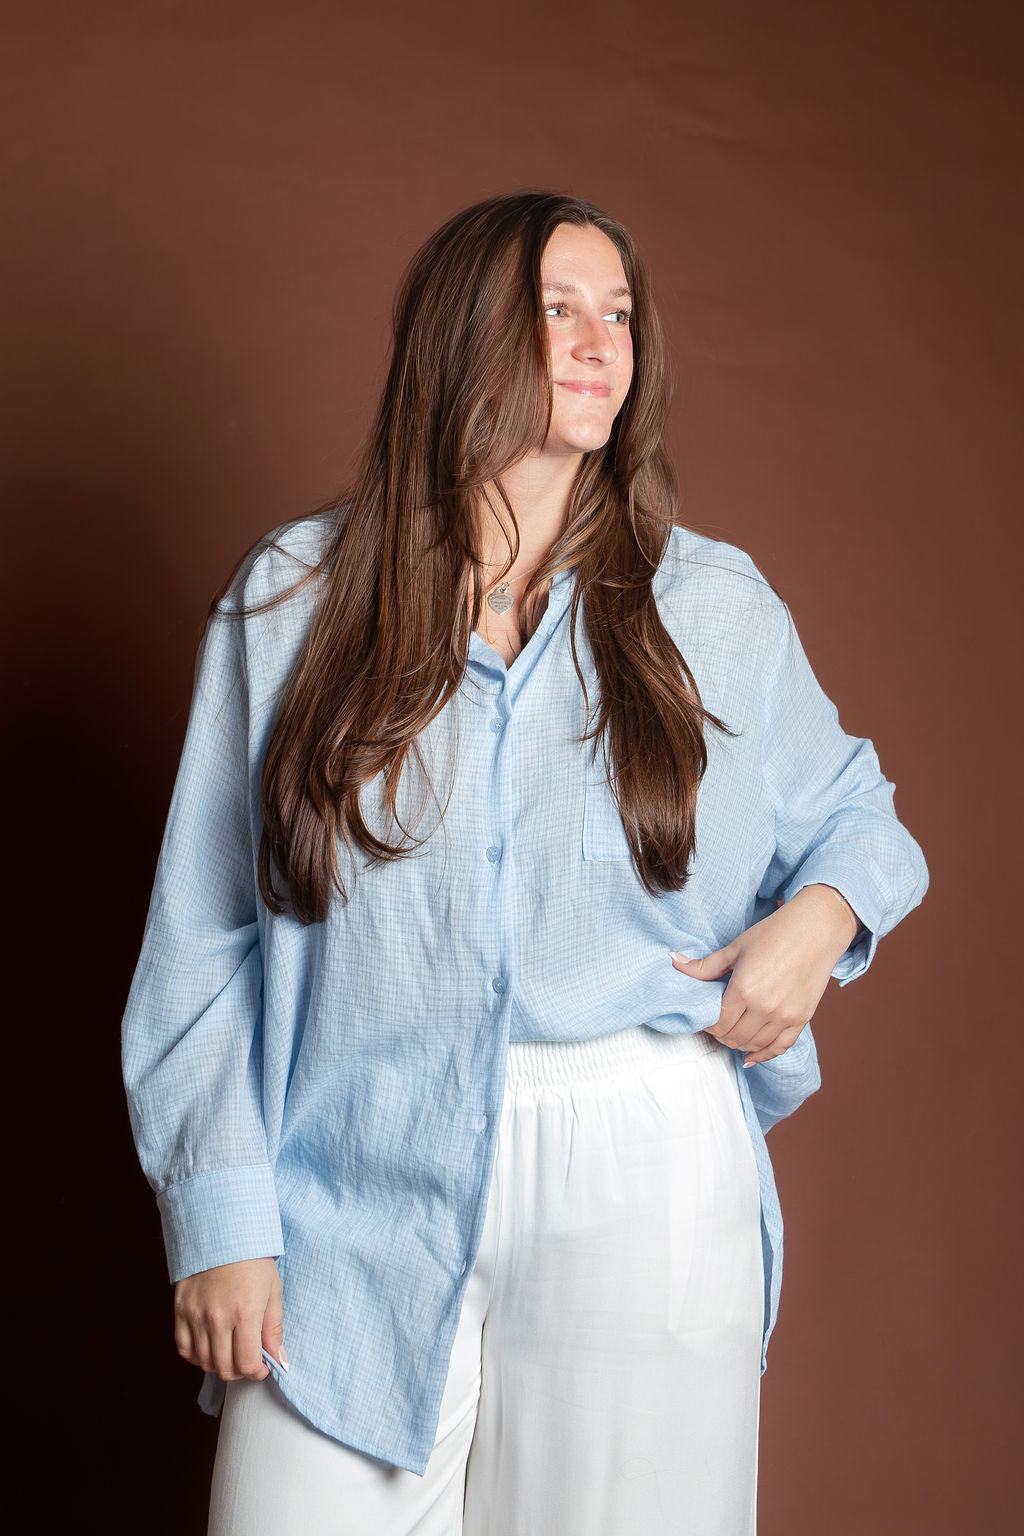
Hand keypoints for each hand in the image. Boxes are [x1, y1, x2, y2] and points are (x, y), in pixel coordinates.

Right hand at [173, 1257, 285, 1381]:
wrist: (222, 1231)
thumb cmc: (252, 1259)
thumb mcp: (272, 1290)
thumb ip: (273, 1328)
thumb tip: (279, 1359)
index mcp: (245, 1313)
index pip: (248, 1363)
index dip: (257, 1371)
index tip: (262, 1366)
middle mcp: (218, 1318)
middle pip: (225, 1368)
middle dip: (240, 1371)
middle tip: (247, 1361)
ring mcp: (196, 1315)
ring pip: (204, 1362)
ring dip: (219, 1364)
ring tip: (230, 1352)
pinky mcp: (180, 1310)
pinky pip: (184, 1348)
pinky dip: (196, 1356)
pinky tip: (209, 1347)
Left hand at [670, 886, 858, 1066]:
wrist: (817, 928)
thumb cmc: (775, 932)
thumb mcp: (736, 947)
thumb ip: (705, 965)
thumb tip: (674, 963)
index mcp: (744, 989)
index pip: (718, 1023)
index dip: (708, 1024)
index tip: (706, 1017)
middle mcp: (765, 1008)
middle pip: (734, 1038)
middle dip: (721, 1035)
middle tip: (717, 1025)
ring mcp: (786, 1016)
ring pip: (755, 1045)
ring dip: (739, 1043)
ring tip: (732, 1033)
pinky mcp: (802, 1018)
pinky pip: (780, 1047)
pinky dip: (764, 1054)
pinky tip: (752, 1056)